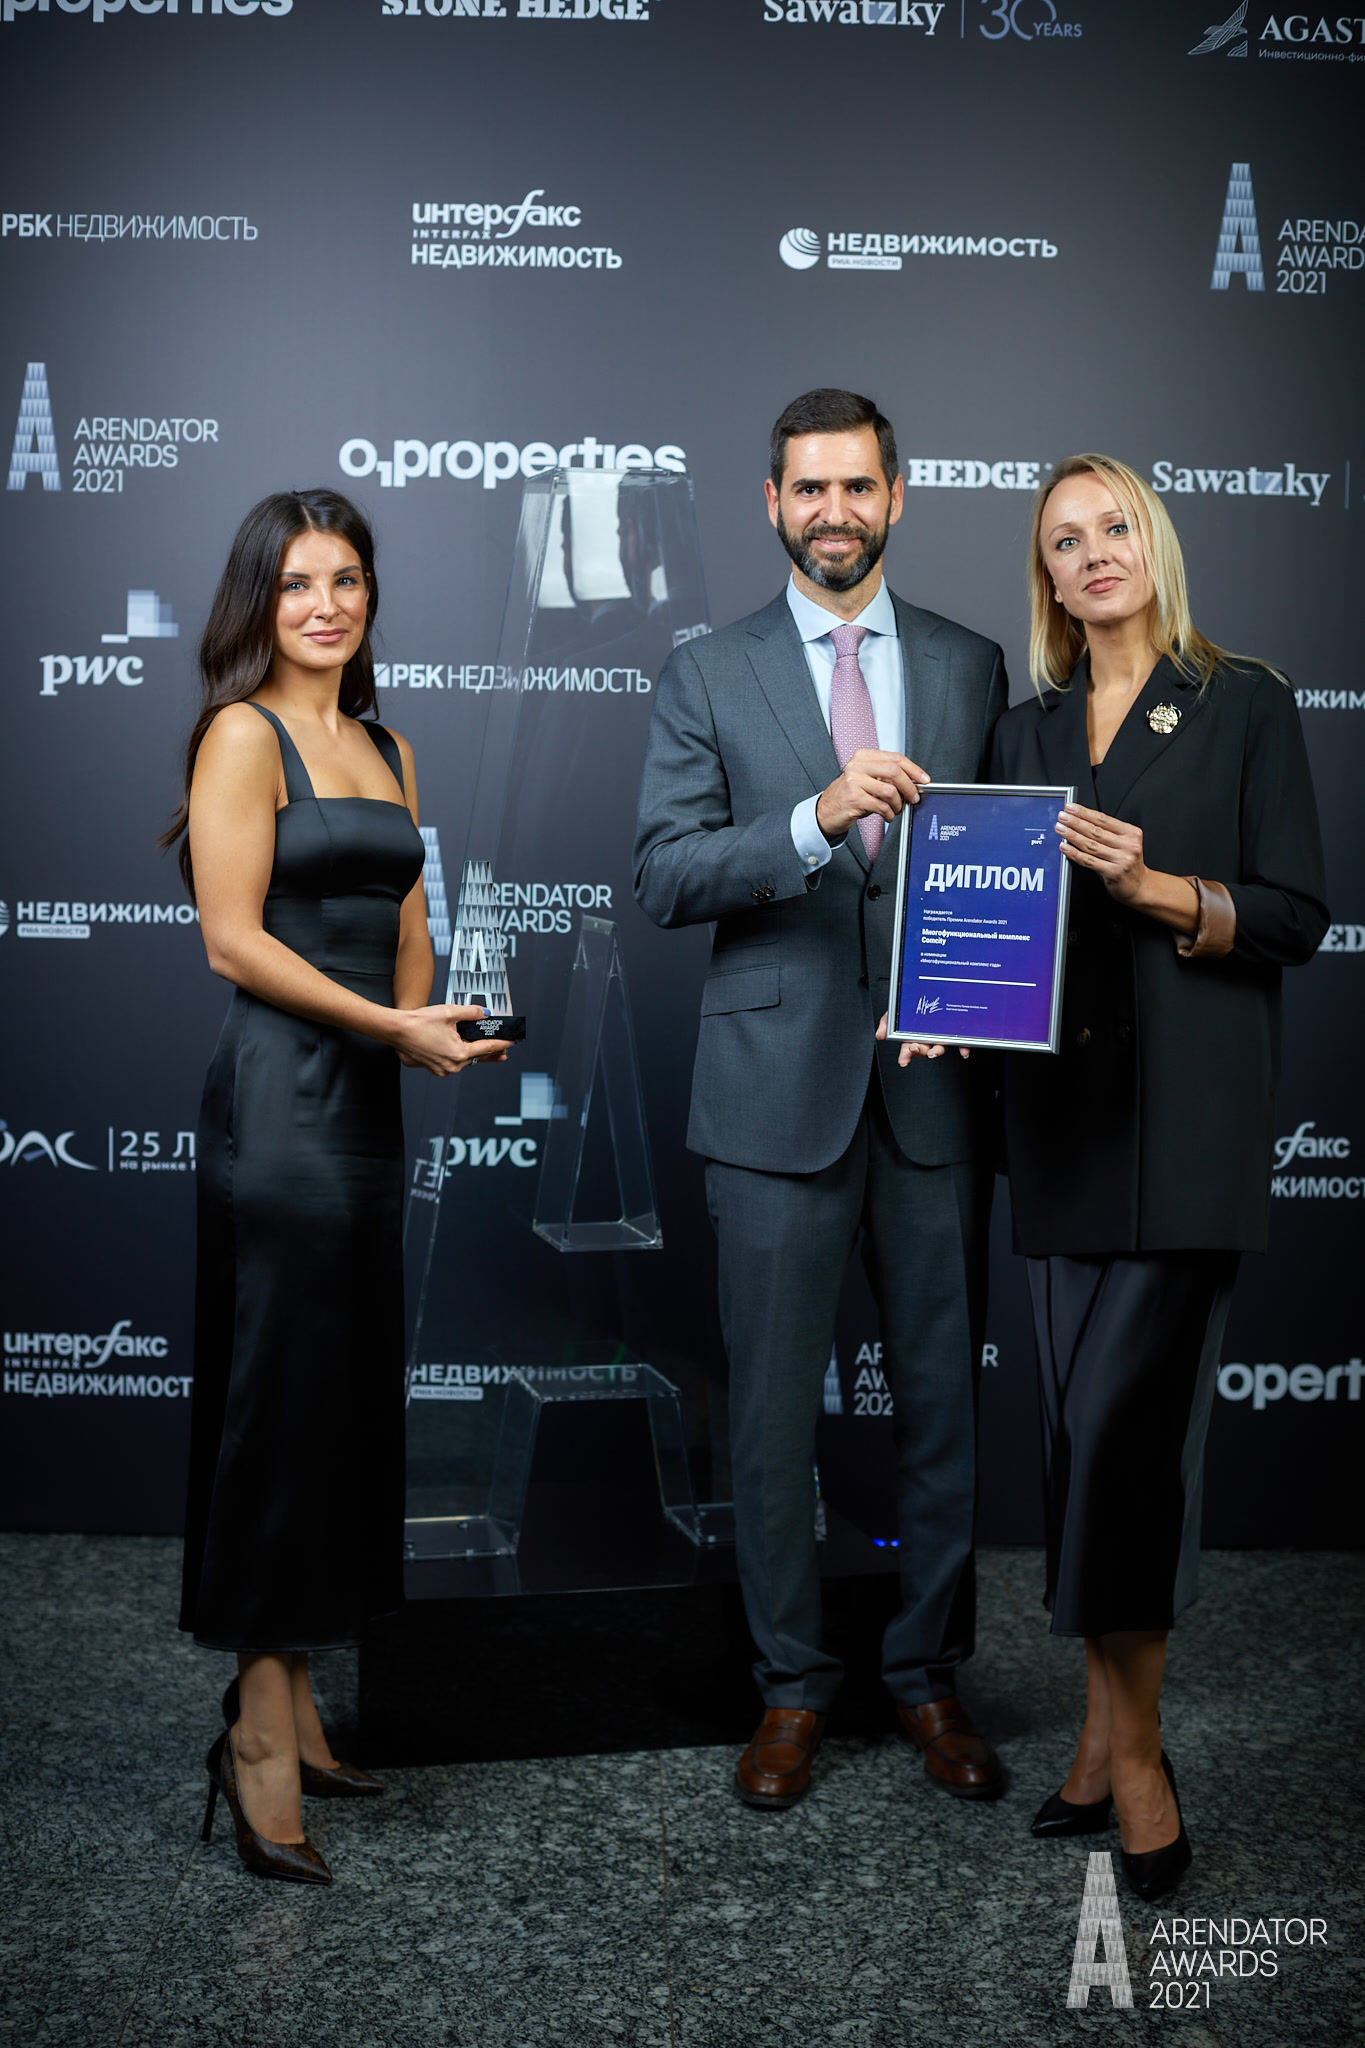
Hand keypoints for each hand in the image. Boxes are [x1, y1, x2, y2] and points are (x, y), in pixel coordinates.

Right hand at [393, 1005, 512, 1074]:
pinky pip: (453, 1062)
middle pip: (478, 1057)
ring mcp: (443, 1070)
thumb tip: (485, 1014)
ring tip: (483, 1045)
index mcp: (458, 1053)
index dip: (502, 1044)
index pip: (487, 1048)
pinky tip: (461, 1047)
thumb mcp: (450, 1012)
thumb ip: (471, 1013)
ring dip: (473, 1052)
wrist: (396, 1030)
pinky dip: (459, 1055)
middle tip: (504, 1048)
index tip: (512, 1042)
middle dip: (491, 1051)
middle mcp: (452, 1066)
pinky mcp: (435, 1069)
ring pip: (465, 1061)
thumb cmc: (418, 1023)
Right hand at [816, 751, 927, 841]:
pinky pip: (881, 806)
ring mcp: (853, 782)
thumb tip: (912, 782)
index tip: (924, 779)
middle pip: (894, 771)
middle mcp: (857, 766)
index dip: (913, 769)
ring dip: (898, 804)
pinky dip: (889, 813)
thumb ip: (885, 777)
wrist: (825, 811)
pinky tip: (888, 816)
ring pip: (889, 790)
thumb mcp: (866, 780)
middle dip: (909, 787)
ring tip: (897, 809)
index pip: (895, 758)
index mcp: (863, 757)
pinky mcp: (854, 798)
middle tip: (914, 797)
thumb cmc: (849, 795)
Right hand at [875, 1010, 969, 1064]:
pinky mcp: (955, 1031)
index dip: (905, 1055)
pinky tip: (963, 1051)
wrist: (935, 987)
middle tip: (915, 1047)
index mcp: (913, 1034)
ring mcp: (941, 1034)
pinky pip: (961, 1041)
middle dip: (919, 1051)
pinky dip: (963, 1047)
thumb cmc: (914, 1002)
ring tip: (935, 1052)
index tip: (903, 1060)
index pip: (908, 1047)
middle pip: (923, 1049)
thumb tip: (879, 1034)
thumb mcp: (897, 1010)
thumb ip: (887, 1021)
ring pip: (940, 1047)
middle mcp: (927, 1036)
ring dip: (938, 1051)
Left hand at [1056, 803, 1149, 904]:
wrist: (1140, 886)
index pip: (1104, 819)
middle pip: (1096, 831)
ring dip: (1072, 835)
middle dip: (1076, 822)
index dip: (1085, 812)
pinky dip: (1075, 853)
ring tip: (1060, 829)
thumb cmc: (1128, 864)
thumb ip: (1108, 833)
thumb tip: (1080, 821)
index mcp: (1131, 833)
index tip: (1071, 807)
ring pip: (1091, 845)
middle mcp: (1129, 845)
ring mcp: (1122, 859)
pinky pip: (1089, 861)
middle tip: (1062, 816)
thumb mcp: (1125, 843)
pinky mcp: (1114, 873)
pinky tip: (1065, 847)